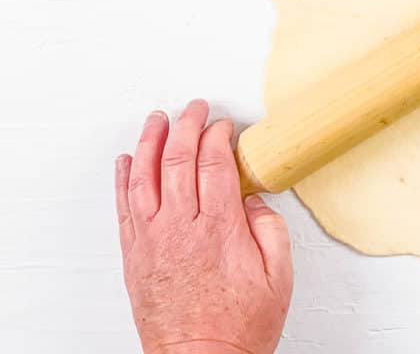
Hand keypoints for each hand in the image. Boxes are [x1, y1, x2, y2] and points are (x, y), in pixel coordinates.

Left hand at [115, 100, 292, 353]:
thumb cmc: (239, 327)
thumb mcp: (279, 276)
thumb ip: (271, 229)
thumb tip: (255, 200)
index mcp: (219, 229)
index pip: (214, 165)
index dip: (218, 137)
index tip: (225, 125)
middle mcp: (181, 228)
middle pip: (178, 161)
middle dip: (187, 126)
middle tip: (194, 108)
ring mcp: (152, 241)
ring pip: (145, 177)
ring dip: (150, 142)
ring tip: (156, 120)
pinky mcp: (134, 256)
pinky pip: (124, 207)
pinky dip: (124, 179)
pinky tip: (126, 161)